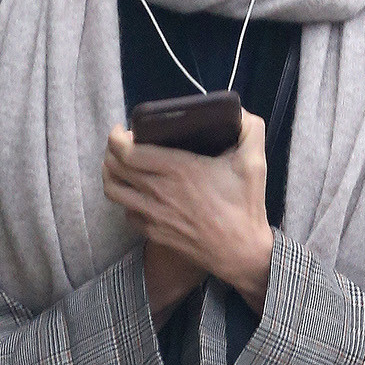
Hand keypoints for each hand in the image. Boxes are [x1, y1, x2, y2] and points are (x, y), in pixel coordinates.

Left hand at [103, 111, 275, 310]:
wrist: (241, 253)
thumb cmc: (246, 207)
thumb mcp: (254, 162)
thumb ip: (251, 129)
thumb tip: (241, 112)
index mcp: (177, 169)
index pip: (126, 151)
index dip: (117, 137)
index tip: (124, 130)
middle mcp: (158, 191)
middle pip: (113, 168)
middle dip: (111, 151)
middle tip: (121, 145)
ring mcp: (153, 215)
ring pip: (113, 191)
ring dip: (111, 175)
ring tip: (119, 167)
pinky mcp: (154, 233)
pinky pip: (126, 214)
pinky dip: (126, 201)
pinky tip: (138, 195)